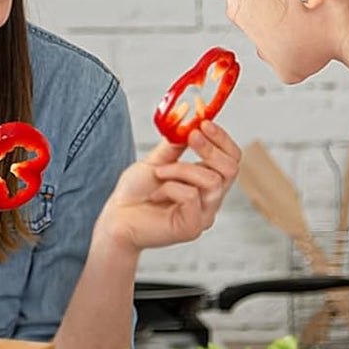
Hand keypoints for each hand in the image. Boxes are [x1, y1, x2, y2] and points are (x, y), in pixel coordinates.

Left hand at [96, 119, 240, 252]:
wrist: (116, 218)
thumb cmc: (135, 193)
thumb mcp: (157, 160)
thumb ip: (176, 143)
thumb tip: (192, 120)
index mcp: (206, 183)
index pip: (231, 159)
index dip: (222, 139)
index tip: (203, 122)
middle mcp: (210, 200)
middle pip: (232, 169)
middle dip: (211, 148)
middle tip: (191, 135)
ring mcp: (203, 215)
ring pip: (212, 181)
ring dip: (182, 169)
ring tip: (159, 173)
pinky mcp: (192, 227)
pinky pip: (192, 196)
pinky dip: (170, 187)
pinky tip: (156, 195)